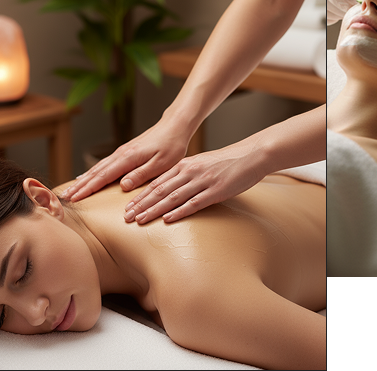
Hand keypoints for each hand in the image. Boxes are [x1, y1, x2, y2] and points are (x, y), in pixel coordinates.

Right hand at [61, 117, 192, 201]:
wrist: (175, 126)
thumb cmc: (172, 145)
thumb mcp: (162, 164)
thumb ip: (142, 174)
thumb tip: (123, 185)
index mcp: (129, 157)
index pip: (103, 176)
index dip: (87, 188)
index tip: (73, 199)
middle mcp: (122, 153)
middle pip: (96, 172)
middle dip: (79, 186)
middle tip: (63, 198)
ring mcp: (122, 151)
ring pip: (98, 167)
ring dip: (84, 179)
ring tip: (71, 190)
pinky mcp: (126, 151)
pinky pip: (105, 164)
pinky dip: (93, 172)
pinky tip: (88, 176)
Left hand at [123, 139, 266, 223]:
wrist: (251, 155)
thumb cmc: (227, 162)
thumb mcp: (202, 164)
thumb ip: (186, 175)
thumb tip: (169, 189)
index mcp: (185, 164)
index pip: (158, 182)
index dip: (141, 196)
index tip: (127, 208)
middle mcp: (190, 171)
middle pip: (160, 190)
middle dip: (141, 205)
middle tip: (126, 217)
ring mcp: (203, 181)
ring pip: (173, 197)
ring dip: (154, 210)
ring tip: (140, 220)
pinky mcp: (216, 191)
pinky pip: (194, 203)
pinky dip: (179, 212)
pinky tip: (168, 219)